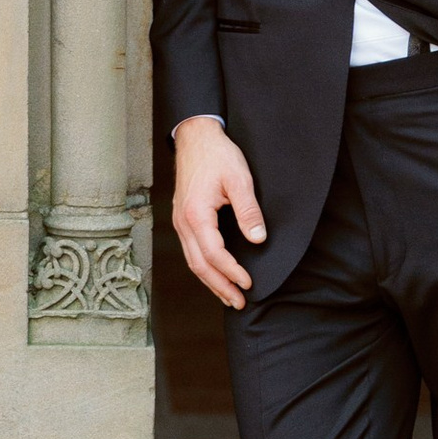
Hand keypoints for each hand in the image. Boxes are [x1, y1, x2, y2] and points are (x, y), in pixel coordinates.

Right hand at [172, 115, 264, 307]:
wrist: (195, 137)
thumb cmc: (217, 155)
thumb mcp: (239, 179)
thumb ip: (248, 211)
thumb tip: (258, 239)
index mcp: (196, 214)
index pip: (214, 254)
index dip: (232, 272)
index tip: (249, 283)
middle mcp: (183, 222)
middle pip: (199, 265)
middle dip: (220, 286)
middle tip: (239, 301)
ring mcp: (179, 221)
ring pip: (192, 260)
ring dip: (210, 281)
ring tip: (228, 295)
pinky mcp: (182, 218)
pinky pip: (190, 250)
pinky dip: (203, 267)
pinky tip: (215, 273)